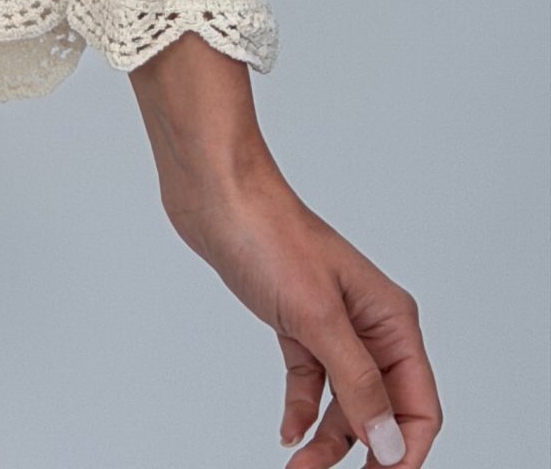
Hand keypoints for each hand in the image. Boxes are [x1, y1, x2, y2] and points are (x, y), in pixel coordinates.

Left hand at [162, 157, 441, 465]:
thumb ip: (358, 383)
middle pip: (382, 409)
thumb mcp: (317, 317)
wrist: (214, 191)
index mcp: (391, 319)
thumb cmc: (268, 233)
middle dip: (363, 451)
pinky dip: (302, 408)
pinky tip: (288, 432)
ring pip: (345, 400)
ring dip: (328, 437)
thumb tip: (389, 444)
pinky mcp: (296, 320)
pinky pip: (310, 379)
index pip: (418, 406)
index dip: (404, 452)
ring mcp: (332, 323)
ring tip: (300, 465)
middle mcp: (369, 324)